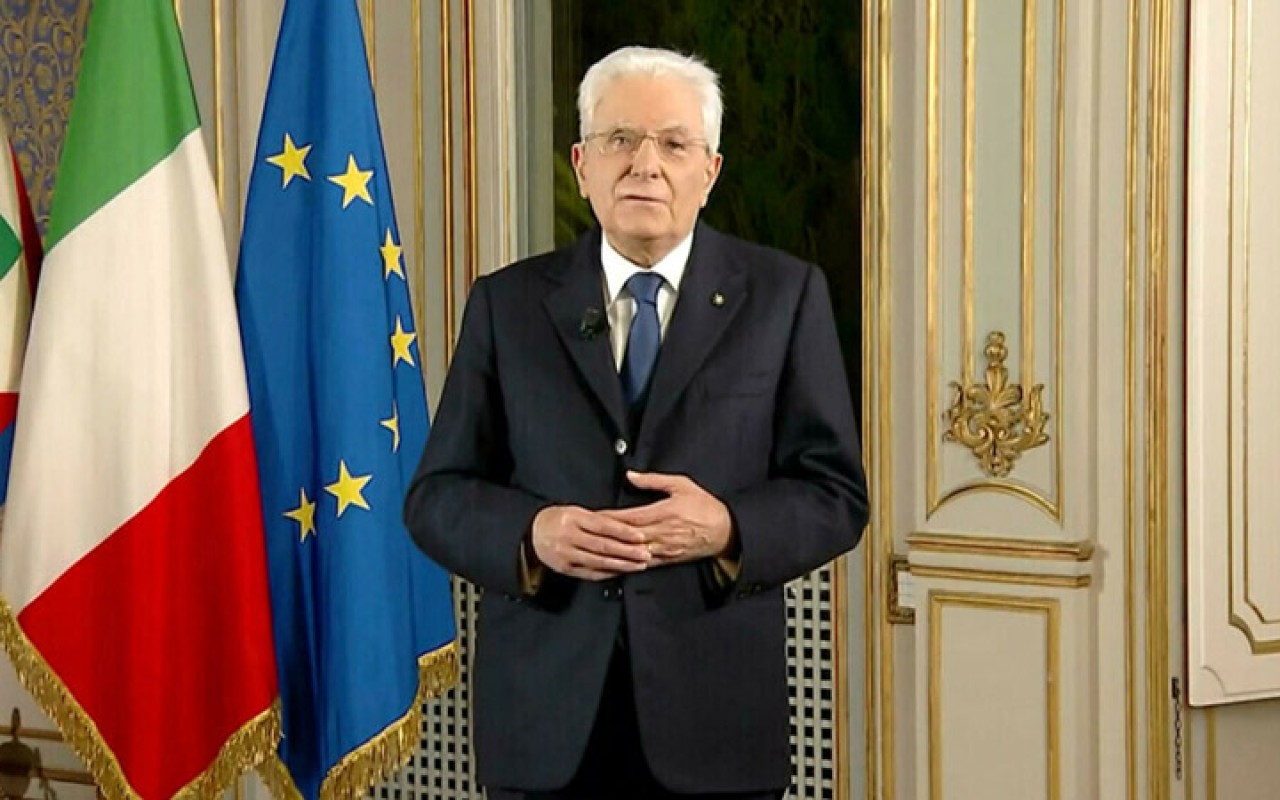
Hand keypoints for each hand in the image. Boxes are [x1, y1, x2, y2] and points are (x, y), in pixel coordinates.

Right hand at [530, 505, 650, 580]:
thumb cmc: (559, 519)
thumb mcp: (576, 511)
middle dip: (627, 551)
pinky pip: (590, 573)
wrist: (533, 533)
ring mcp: (566, 554)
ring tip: (639, 565)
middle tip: (646, 554)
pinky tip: (622, 572)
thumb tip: (627, 526)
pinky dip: (608, 573)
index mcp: (573, 518)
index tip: (641, 536)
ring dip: (622, 565)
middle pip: (603, 546)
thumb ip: (599, 519)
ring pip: (599, 562)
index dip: (624, 532)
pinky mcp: (565, 568)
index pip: (603, 525)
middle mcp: (568, 536)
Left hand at [599, 471, 733, 565]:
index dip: (609, 517)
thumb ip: (654, 480)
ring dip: (613, 551)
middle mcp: (662, 533)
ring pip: (632, 552)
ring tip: (595, 549)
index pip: (629, 517)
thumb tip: (631, 476)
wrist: (725, 531)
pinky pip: (642, 564)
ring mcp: (664, 549)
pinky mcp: (667, 560)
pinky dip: (627, 563)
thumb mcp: (682, 485)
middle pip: (627, 536)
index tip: (593, 516)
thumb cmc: (705, 506)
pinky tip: (614, 563)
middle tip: (586, 533)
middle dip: (605, 535)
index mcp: (664, 513)